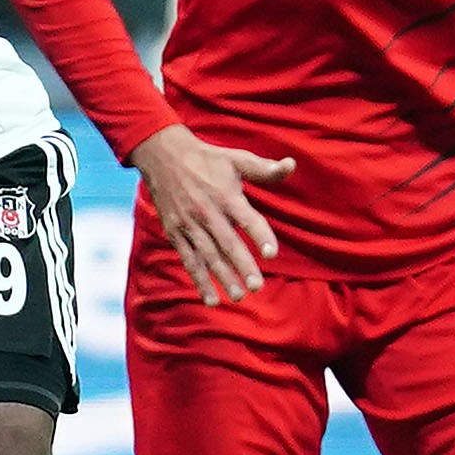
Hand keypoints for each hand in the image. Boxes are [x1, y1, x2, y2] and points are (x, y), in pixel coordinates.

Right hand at [129, 122, 293, 303]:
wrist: (163, 156)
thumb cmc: (207, 159)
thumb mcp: (237, 159)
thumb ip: (265, 169)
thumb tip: (291, 165)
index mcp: (226, 195)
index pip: (247, 219)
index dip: (260, 236)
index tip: (272, 254)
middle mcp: (207, 212)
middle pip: (227, 243)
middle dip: (242, 266)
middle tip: (256, 287)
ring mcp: (189, 224)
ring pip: (208, 255)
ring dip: (222, 277)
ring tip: (238, 296)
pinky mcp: (175, 232)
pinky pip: (188, 259)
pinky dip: (198, 279)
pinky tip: (210, 298)